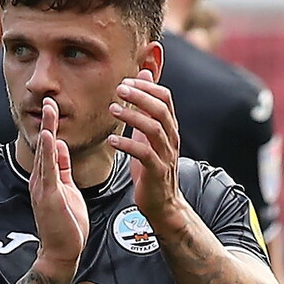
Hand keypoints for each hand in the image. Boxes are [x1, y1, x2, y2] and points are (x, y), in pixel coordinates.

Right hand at [30, 97, 88, 273]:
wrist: (62, 253)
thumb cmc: (67, 224)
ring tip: (49, 110)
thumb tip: (59, 145)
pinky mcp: (48, 197)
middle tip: (50, 99)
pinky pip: (48, 171)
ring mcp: (43, 188)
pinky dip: (48, 153)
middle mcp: (41, 180)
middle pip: (44, 146)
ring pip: (45, 154)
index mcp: (48, 178)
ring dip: (47, 131)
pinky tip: (51, 137)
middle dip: (47, 122)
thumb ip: (62, 168)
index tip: (54, 106)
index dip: (51, 126)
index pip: (50, 147)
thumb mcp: (67, 189)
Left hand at [107, 70, 183, 223]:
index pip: (165, 98)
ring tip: (113, 109)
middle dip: (140, 96)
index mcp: (169, 128)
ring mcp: (165, 155)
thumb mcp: (149, 136)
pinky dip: (128, 145)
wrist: (162, 203)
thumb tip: (143, 80)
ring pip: (154, 129)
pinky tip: (113, 140)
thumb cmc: (152, 168)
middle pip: (161, 110)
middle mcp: (170, 139)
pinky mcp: (157, 172)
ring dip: (133, 116)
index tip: (127, 81)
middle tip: (120, 89)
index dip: (147, 86)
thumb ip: (146, 111)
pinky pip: (144, 154)